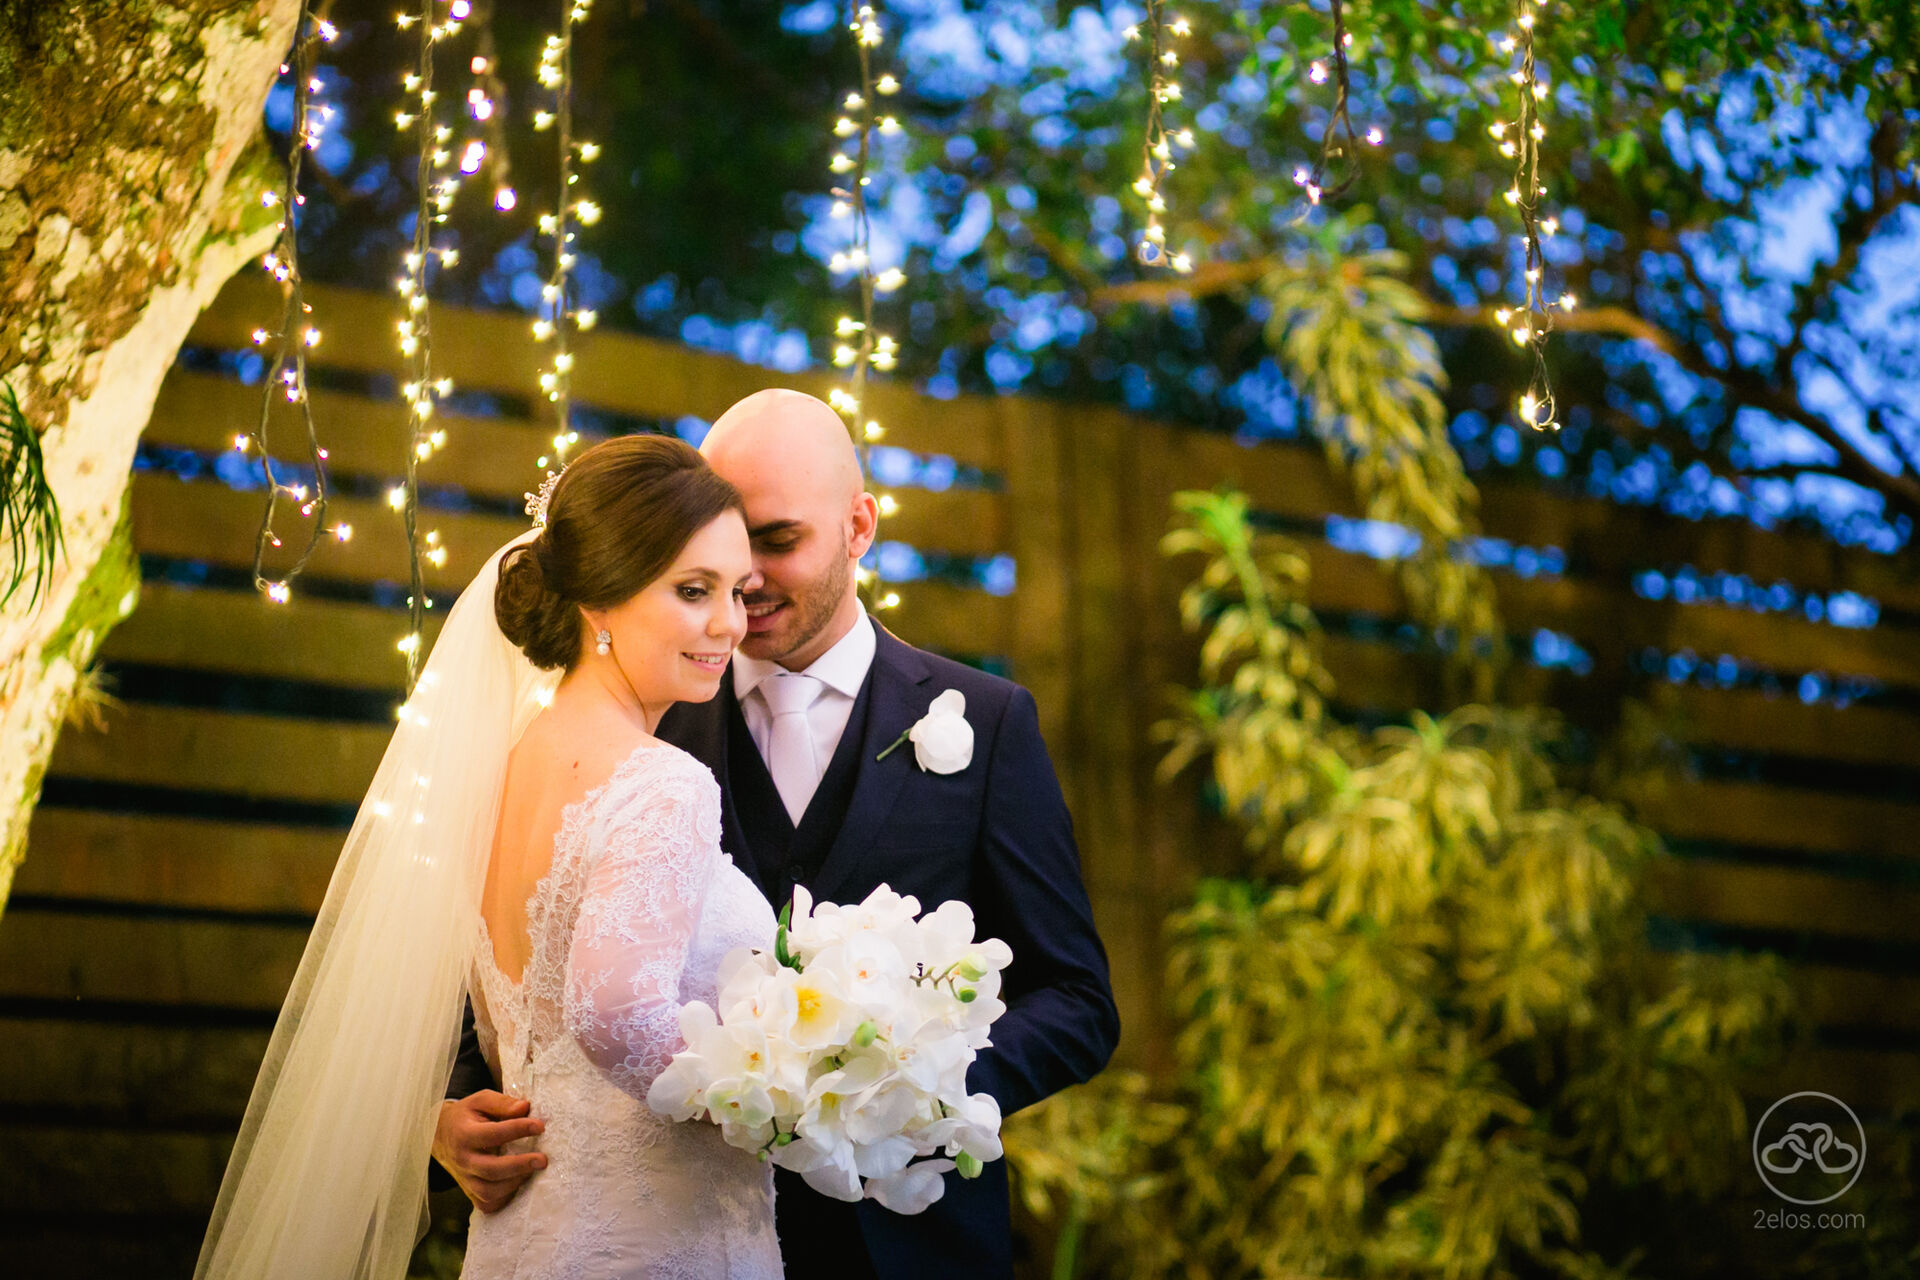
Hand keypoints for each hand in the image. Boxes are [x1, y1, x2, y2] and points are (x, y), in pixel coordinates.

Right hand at [432, 1090, 546, 1212]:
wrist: (440, 1136)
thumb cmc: (466, 1116)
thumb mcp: (480, 1101)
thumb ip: (502, 1103)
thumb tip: (525, 1108)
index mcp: (465, 1134)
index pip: (493, 1134)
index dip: (518, 1129)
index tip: (540, 1126)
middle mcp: (463, 1160)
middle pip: (491, 1170)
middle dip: (519, 1165)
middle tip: (543, 1160)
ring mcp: (465, 1179)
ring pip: (489, 1191)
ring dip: (514, 1183)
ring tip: (532, 1170)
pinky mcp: (469, 1192)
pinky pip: (487, 1203)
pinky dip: (505, 1198)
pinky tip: (518, 1183)